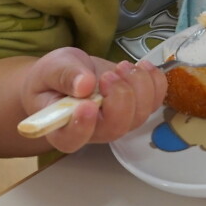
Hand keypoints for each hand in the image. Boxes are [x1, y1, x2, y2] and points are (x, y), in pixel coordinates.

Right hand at [21, 47, 166, 152]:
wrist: (70, 74)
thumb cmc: (53, 78)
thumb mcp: (50, 69)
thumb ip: (64, 76)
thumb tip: (84, 84)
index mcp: (62, 128)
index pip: (72, 139)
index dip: (82, 127)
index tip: (86, 105)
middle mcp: (93, 131)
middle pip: (115, 128)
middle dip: (119, 98)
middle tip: (108, 75)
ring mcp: (118, 121)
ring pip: (139, 116)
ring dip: (138, 86)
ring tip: (121, 66)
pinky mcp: (135, 107)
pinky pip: (155, 101)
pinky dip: (155, 82)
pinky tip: (142, 66)